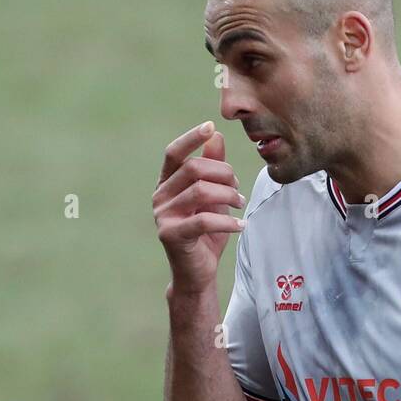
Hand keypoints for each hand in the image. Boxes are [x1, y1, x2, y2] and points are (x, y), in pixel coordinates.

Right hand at [152, 121, 245, 297]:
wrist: (198, 273)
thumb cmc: (206, 234)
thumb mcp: (214, 198)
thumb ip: (213, 168)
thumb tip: (215, 136)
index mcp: (167, 183)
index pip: (174, 153)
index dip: (191, 138)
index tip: (210, 126)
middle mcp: (160, 196)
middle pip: (193, 168)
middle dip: (223, 173)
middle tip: (238, 187)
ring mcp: (163, 216)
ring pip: (200, 191)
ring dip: (228, 195)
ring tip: (240, 204)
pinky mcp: (171, 235)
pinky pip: (203, 219)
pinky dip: (227, 221)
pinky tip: (240, 225)